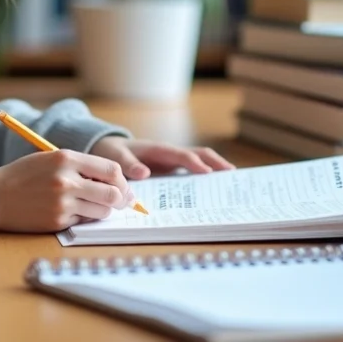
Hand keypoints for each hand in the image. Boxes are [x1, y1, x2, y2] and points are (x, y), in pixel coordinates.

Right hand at [0, 150, 136, 232]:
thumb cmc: (23, 175)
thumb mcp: (51, 159)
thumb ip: (80, 166)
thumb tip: (114, 182)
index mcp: (66, 158)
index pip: (111, 170)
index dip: (122, 181)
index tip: (124, 187)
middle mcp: (66, 180)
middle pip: (112, 193)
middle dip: (121, 199)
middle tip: (122, 202)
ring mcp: (62, 203)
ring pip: (101, 211)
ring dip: (103, 211)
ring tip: (91, 206)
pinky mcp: (57, 221)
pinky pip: (83, 222)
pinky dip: (83, 219)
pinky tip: (70, 212)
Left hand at [90, 136, 235, 179]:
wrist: (108, 149)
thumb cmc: (112, 152)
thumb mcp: (115, 156)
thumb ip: (128, 164)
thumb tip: (145, 173)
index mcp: (159, 150)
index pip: (182, 155)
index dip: (195, 163)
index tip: (207, 173)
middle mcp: (171, 154)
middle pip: (200, 155)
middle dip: (216, 163)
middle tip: (233, 176)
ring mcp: (173, 162)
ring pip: (200, 163)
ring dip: (216, 171)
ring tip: (233, 185)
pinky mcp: (172, 171)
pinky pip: (192, 173)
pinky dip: (206, 179)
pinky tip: (214, 193)